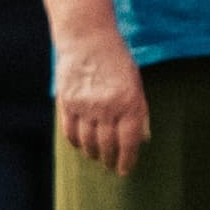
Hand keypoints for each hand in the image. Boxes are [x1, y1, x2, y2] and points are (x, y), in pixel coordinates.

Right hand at [55, 32, 151, 178]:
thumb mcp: (135, 83)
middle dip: (110, 159)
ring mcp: (85, 105)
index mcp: (129, 102)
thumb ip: (139, 110)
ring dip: (93, 153)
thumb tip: (142, 139)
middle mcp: (107, 107)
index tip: (125, 170)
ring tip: (97, 156)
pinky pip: (70, 131)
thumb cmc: (117, 60)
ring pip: (87, 141)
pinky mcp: (68, 102)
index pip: (128, 141)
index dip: (127, 160)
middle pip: (107, 145)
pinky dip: (75, 142)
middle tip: (111, 165)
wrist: (88, 39)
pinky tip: (80, 145)